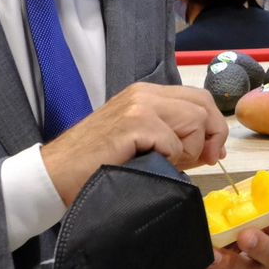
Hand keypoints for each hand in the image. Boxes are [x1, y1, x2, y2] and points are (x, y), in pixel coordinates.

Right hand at [40, 82, 228, 205]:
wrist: (54, 175)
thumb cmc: (95, 165)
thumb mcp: (141, 143)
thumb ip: (173, 138)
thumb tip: (212, 147)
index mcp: (146, 94)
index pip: (199, 98)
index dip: (213, 126)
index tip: (213, 153)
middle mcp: (144, 93)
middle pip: (203, 106)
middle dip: (209, 138)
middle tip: (198, 162)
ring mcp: (138, 105)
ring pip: (194, 121)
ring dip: (187, 151)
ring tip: (163, 165)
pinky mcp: (133, 123)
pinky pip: (173, 143)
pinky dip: (168, 160)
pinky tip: (146, 165)